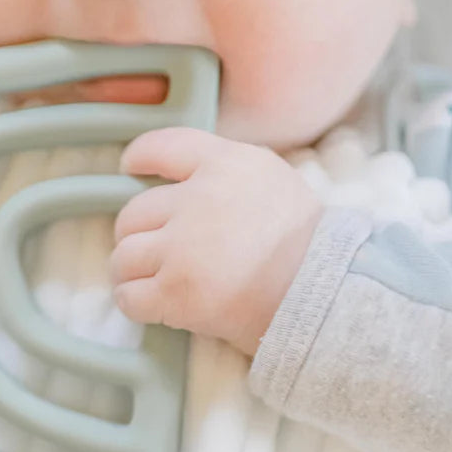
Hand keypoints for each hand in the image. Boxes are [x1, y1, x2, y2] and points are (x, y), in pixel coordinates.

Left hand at [110, 128, 324, 355]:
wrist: (327, 298)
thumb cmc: (305, 242)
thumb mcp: (271, 178)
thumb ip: (224, 170)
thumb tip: (176, 175)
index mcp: (223, 166)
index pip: (162, 146)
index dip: (140, 156)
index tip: (130, 166)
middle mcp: (197, 201)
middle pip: (133, 213)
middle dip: (137, 234)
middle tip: (154, 251)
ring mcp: (183, 249)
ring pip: (124, 257)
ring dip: (131, 271)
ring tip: (151, 280)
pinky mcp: (177, 292)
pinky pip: (130, 296)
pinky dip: (135, 302)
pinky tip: (152, 304)